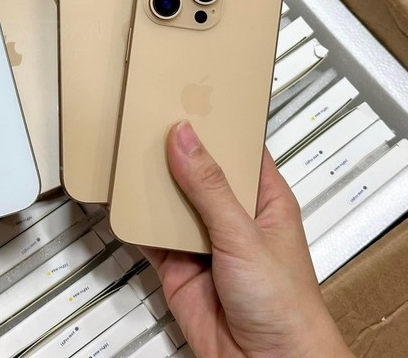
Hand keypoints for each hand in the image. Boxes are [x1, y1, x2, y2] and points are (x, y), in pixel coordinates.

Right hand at [141, 121, 352, 357]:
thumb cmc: (286, 307)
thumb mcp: (245, 235)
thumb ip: (210, 188)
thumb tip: (186, 140)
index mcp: (263, 200)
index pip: (238, 150)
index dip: (215, 125)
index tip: (188, 99)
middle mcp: (232, 216)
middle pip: (197, 171)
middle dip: (173, 151)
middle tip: (146, 121)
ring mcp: (202, 239)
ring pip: (169, 200)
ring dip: (151, 183)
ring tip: (128, 153)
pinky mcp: (176, 263)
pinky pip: (149, 234)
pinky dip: (133, 220)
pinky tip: (121, 202)